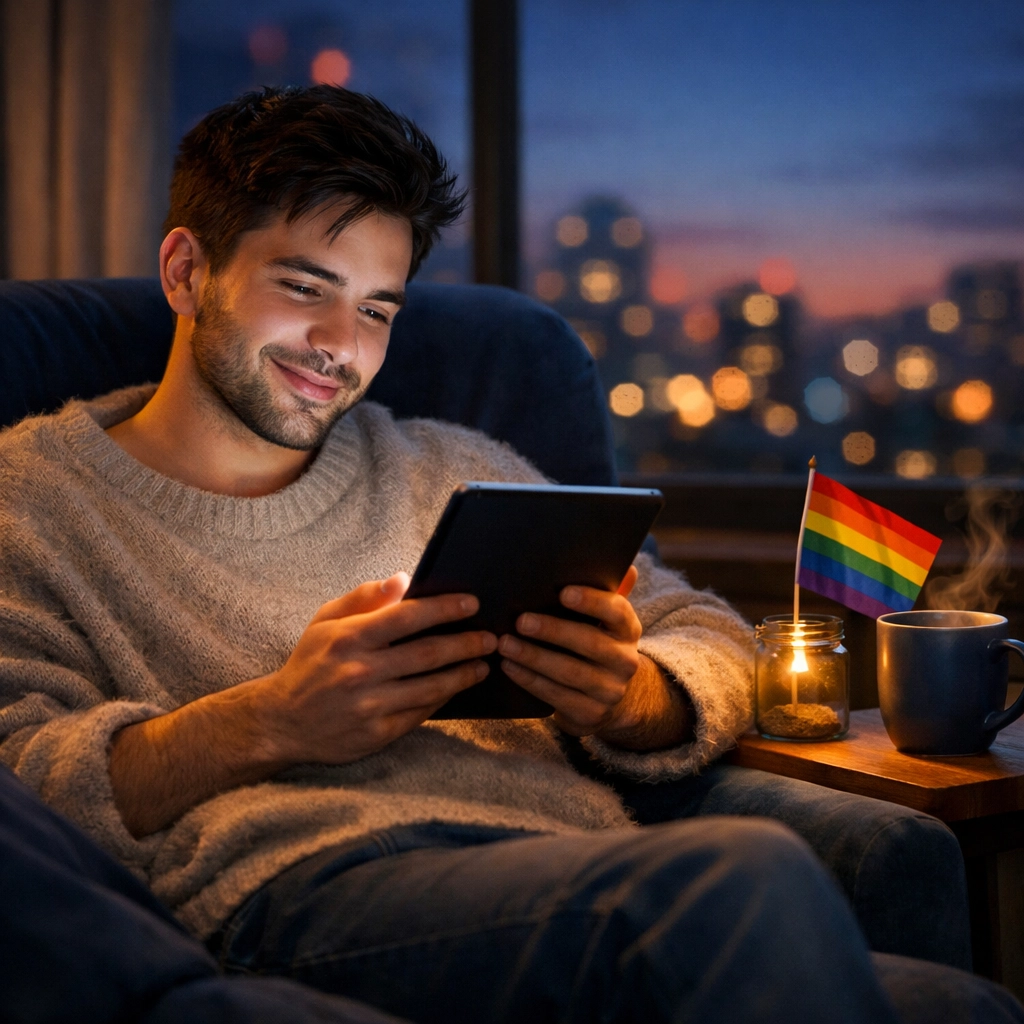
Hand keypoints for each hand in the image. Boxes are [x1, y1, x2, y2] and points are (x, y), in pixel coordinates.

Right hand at [257, 572, 495, 763]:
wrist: (281, 722)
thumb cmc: (309, 663)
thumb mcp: (324, 621)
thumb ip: (364, 598)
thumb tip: (403, 579)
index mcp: (348, 637)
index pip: (406, 617)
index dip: (443, 608)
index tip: (471, 603)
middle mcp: (360, 671)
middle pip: (426, 654)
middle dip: (466, 643)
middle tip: (491, 637)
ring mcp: (369, 705)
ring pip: (430, 687)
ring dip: (463, 674)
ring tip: (484, 664)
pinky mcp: (376, 733)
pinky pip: (420, 713)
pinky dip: (443, 699)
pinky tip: (457, 687)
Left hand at [497, 566, 644, 736]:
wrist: (607, 696)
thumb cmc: (595, 643)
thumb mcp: (603, 620)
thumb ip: (607, 591)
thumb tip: (625, 565)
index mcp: (628, 630)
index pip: (617, 611)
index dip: (592, 602)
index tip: (563, 593)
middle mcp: (626, 661)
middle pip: (589, 643)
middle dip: (553, 631)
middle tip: (520, 621)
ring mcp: (610, 690)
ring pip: (569, 672)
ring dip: (533, 657)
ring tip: (505, 644)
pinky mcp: (591, 714)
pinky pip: (556, 696)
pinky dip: (530, 680)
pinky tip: (509, 667)